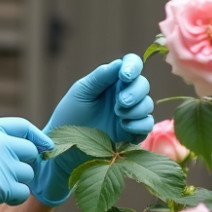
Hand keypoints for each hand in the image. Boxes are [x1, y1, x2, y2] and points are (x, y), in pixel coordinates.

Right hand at [0, 118, 53, 211]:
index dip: (38, 137)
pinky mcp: (0, 186)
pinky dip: (14, 198)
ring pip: (28, 173)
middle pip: (30, 151)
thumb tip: (28, 146)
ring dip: (16, 182)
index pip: (23, 126)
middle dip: (23, 164)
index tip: (45, 147)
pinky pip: (23, 193)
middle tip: (5, 175)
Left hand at [29, 55, 154, 205]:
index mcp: (111, 81)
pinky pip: (147, 124)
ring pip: (147, 104)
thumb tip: (119, 64)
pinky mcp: (132, 133)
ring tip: (117, 115)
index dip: (133, 66)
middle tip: (120, 102)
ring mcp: (129, 114)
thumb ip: (100, 77)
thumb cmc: (69, 116)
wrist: (65, 147)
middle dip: (135, 92)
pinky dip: (139, 123)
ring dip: (135, 108)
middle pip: (143, 84)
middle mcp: (123, 95)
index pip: (131, 65)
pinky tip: (124, 126)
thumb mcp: (82, 92)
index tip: (125, 76)